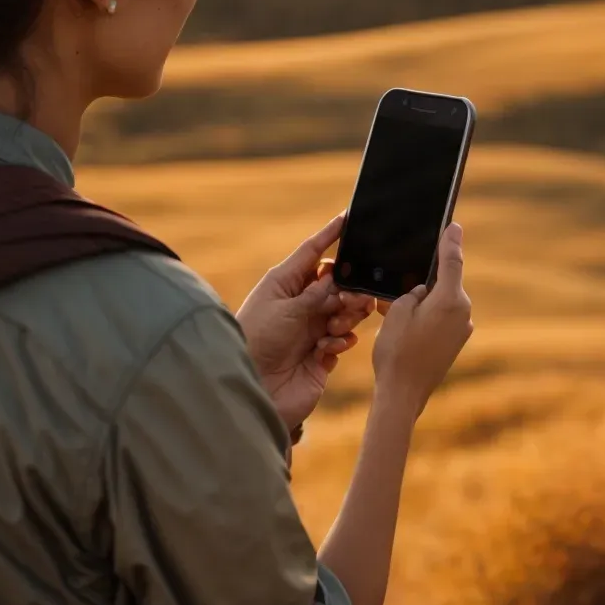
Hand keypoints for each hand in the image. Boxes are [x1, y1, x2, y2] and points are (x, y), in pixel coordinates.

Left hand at [237, 213, 375, 433]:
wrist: (253, 388)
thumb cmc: (258, 341)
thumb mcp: (287, 309)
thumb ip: (317, 293)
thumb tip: (339, 277)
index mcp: (284, 284)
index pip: (312, 253)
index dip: (330, 234)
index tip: (348, 216)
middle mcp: (299, 304)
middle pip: (335, 283)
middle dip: (348, 287)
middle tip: (350, 299)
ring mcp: (310, 330)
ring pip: (344, 310)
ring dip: (347, 315)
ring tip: (336, 326)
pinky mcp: (320, 355)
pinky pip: (343, 340)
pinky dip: (341, 341)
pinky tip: (328, 348)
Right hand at [371, 223, 471, 419]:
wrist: (404, 394)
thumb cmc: (396, 351)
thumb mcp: (397, 312)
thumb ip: (412, 292)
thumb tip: (422, 290)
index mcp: (450, 300)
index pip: (453, 261)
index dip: (451, 241)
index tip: (454, 225)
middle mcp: (462, 313)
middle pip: (446, 284)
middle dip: (426, 280)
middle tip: (402, 282)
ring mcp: (461, 330)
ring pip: (442, 304)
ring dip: (424, 302)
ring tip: (396, 311)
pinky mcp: (455, 344)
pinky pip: (441, 320)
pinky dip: (427, 318)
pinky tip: (405, 327)